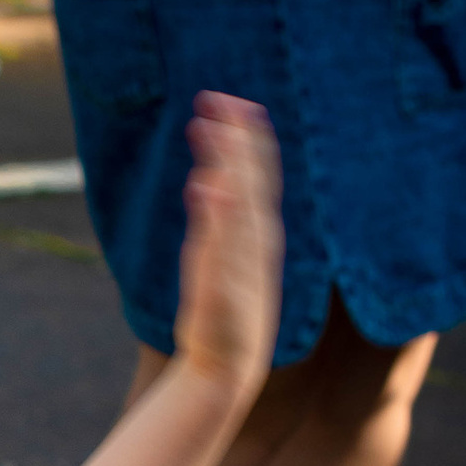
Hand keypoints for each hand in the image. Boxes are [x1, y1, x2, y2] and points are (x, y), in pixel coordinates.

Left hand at [166, 93, 281, 397]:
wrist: (225, 367)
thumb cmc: (224, 311)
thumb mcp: (223, 258)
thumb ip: (217, 221)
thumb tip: (206, 182)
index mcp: (258, 233)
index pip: (257, 175)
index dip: (247, 137)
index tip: (230, 102)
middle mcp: (255, 243)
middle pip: (251, 179)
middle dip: (236, 138)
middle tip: (216, 98)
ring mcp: (241, 265)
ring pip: (239, 204)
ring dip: (227, 164)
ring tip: (210, 129)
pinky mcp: (223, 288)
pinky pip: (222, 246)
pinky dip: (217, 217)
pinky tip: (206, 187)